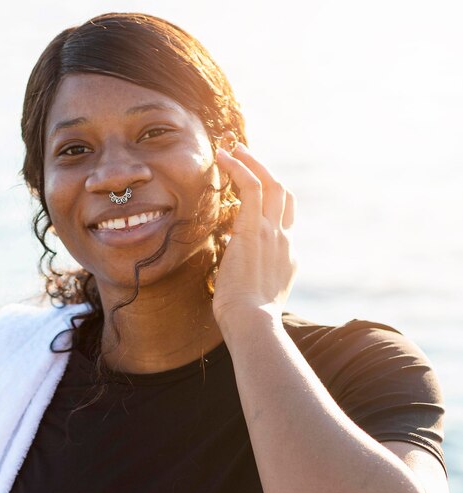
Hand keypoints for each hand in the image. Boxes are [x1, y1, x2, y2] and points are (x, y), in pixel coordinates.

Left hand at [212, 143, 296, 329]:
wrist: (253, 324)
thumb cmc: (247, 318)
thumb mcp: (256, 294)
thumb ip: (250, 275)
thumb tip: (234, 265)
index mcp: (287, 256)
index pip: (284, 219)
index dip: (270, 201)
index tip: (252, 190)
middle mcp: (286, 239)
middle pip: (284, 194)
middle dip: (266, 172)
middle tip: (247, 158)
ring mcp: (273, 232)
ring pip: (270, 183)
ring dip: (252, 162)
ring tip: (234, 148)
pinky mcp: (254, 229)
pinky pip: (250, 187)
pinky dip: (240, 167)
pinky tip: (225, 156)